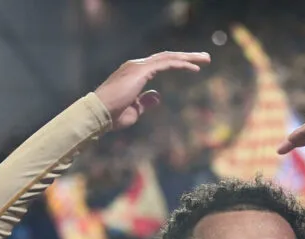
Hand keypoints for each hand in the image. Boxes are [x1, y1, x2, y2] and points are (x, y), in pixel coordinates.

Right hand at [94, 52, 209, 130]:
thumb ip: (145, 102)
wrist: (98, 113)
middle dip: (187, 57)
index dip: (176, 63)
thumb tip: (157, 96)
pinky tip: (194, 69)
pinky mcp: (141, 71)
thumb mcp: (134, 110)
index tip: (192, 67)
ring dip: (188, 58)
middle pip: (166, 57)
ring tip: (205, 59)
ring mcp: (138, 66)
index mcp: (134, 73)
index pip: (159, 64)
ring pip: (168, 57)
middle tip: (205, 58)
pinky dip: (181, 65)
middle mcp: (136, 65)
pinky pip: (166, 64)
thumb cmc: (112, 116)